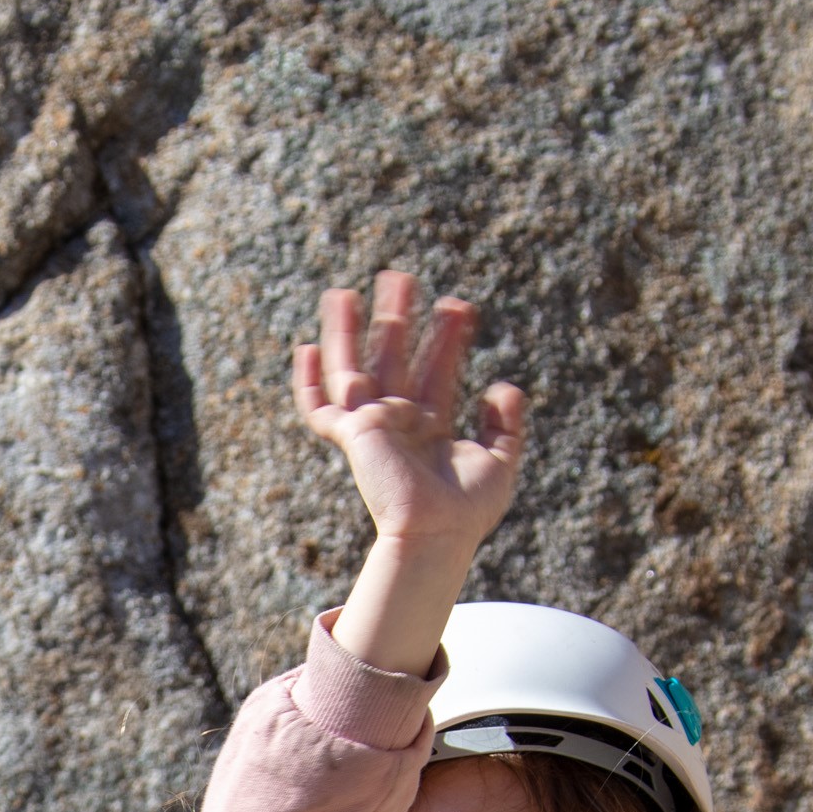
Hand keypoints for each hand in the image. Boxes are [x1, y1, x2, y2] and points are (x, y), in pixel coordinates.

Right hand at [290, 270, 528, 671]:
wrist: (438, 534)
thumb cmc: (467, 511)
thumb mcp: (500, 461)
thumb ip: (505, 423)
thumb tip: (501, 385)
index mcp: (430, 427)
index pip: (436, 370)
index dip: (447, 338)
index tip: (460, 306)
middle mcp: (399, 423)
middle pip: (394, 357)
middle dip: (398, 317)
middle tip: (401, 277)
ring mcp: (373, 427)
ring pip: (355, 367)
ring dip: (351, 329)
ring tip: (349, 290)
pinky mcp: (354, 434)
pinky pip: (321, 407)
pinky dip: (309, 382)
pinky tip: (307, 349)